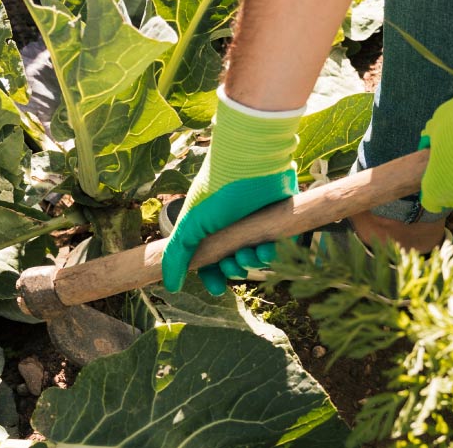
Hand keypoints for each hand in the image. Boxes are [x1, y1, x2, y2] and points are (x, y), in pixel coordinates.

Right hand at [161, 88, 302, 294]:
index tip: (217, 289)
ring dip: (253, 262)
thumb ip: (177, 255)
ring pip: (258, 257)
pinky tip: (268, 248)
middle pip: (235, 263)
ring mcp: (258, 223)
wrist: (252, 163)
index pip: (212, 261)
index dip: (214, 277)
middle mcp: (234, 227)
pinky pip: (280, 246)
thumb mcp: (190, 225)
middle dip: (234, 269)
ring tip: (250, 253)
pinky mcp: (280, 220)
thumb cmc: (217, 191)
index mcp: (211, 228)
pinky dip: (274, 252)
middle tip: (234, 263)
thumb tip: (171, 286)